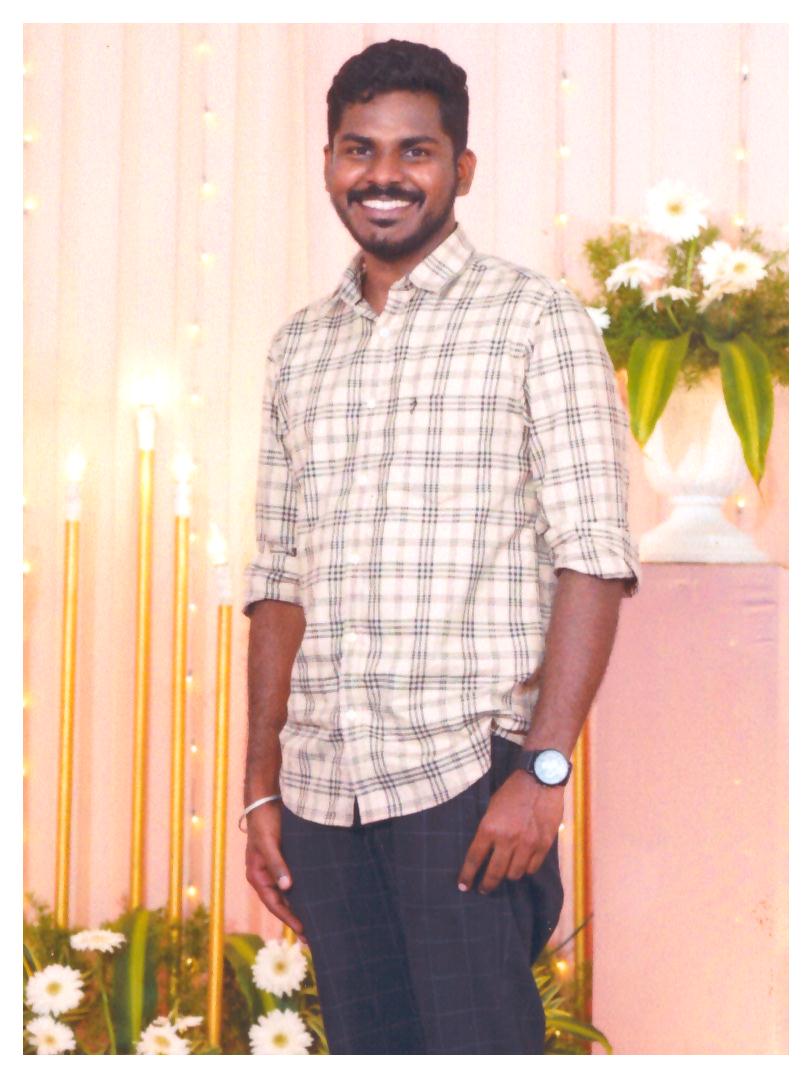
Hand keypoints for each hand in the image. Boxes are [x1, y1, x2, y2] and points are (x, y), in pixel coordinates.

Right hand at [245, 802, 307, 944]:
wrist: (265, 800)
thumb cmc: (265, 821)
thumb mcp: (269, 843)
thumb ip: (277, 864)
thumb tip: (287, 887)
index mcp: (257, 875)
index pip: (274, 904)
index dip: (289, 918)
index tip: (304, 931)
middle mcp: (264, 876)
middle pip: (280, 904)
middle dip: (295, 919)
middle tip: (312, 938)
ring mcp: (273, 869)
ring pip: (287, 894)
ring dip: (299, 907)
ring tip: (316, 923)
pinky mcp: (283, 860)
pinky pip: (291, 882)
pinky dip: (301, 892)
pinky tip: (313, 898)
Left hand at [457, 770, 563, 894]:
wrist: (540, 778)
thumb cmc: (513, 790)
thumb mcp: (492, 807)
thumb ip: (488, 829)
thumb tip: (484, 851)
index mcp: (489, 827)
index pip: (474, 859)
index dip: (467, 875)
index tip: (464, 886)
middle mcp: (507, 838)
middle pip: (494, 873)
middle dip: (487, 884)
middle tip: (483, 889)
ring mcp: (527, 843)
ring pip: (514, 874)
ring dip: (508, 874)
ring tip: (506, 871)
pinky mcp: (543, 844)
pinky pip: (532, 868)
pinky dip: (526, 868)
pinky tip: (523, 864)